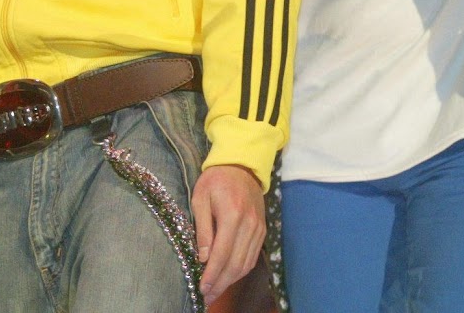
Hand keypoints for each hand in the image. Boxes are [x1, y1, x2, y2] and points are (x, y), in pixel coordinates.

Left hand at [190, 165, 265, 302]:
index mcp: (232, 215)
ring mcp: (258, 228)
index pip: (222, 253)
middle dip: (220, 283)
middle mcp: (249, 224)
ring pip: (246, 264)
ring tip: (215, 291)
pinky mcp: (262, 230)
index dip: (212, 274)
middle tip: (206, 296)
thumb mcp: (201, 198)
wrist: (242, 166)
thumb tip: (203, 257)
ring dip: (230, 281)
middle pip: (235, 263)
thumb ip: (202, 228)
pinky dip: (240, 271)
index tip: (202, 288)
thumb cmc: (216, 180)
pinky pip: (252, 257)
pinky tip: (228, 277)